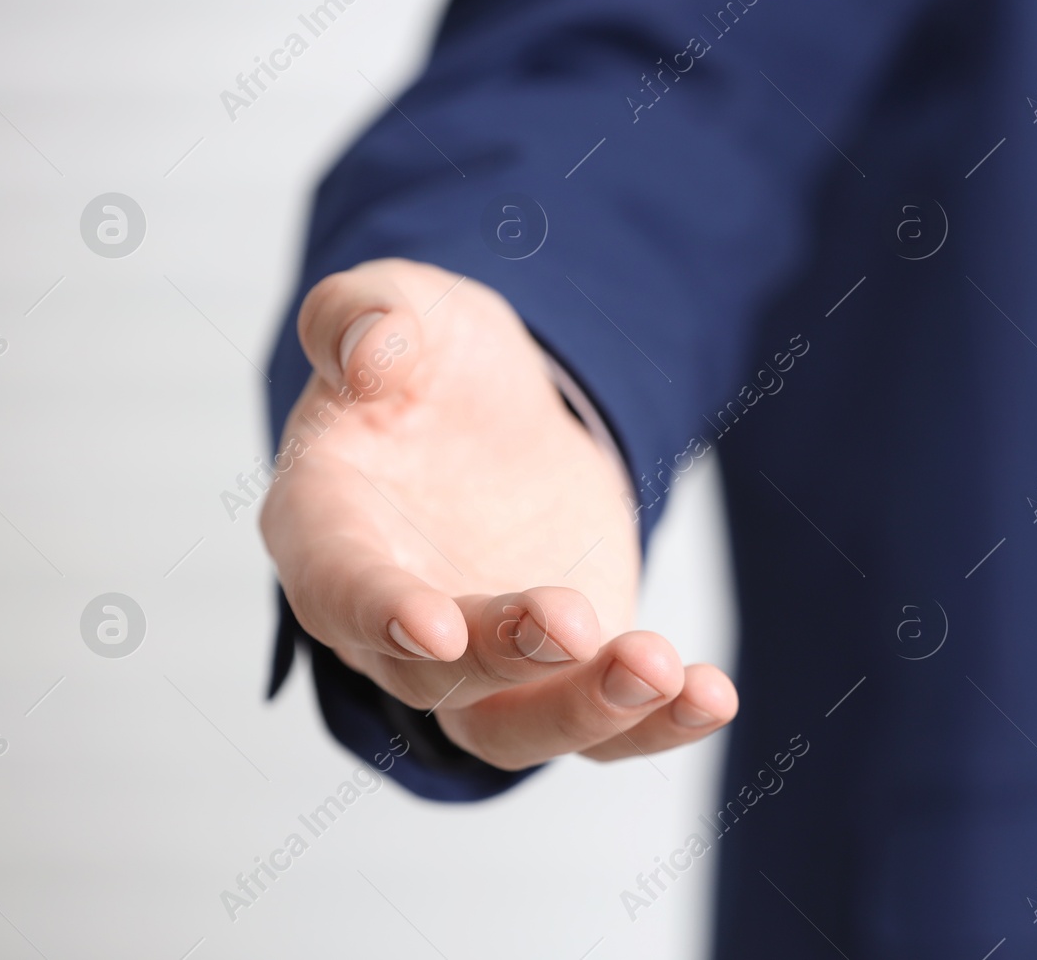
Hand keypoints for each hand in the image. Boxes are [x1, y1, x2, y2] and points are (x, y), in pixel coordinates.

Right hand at [260, 259, 736, 769]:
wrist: (494, 410)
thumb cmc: (427, 364)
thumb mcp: (403, 307)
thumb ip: (368, 316)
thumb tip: (367, 355)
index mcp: (327, 528)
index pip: (335, 588)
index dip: (377, 613)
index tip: (437, 628)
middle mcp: (389, 620)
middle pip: (433, 678)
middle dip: (506, 656)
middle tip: (574, 622)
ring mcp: (475, 662)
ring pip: (513, 729)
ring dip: (584, 711)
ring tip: (662, 668)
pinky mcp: (555, 674)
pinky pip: (599, 729)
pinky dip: (654, 727)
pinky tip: (710, 695)